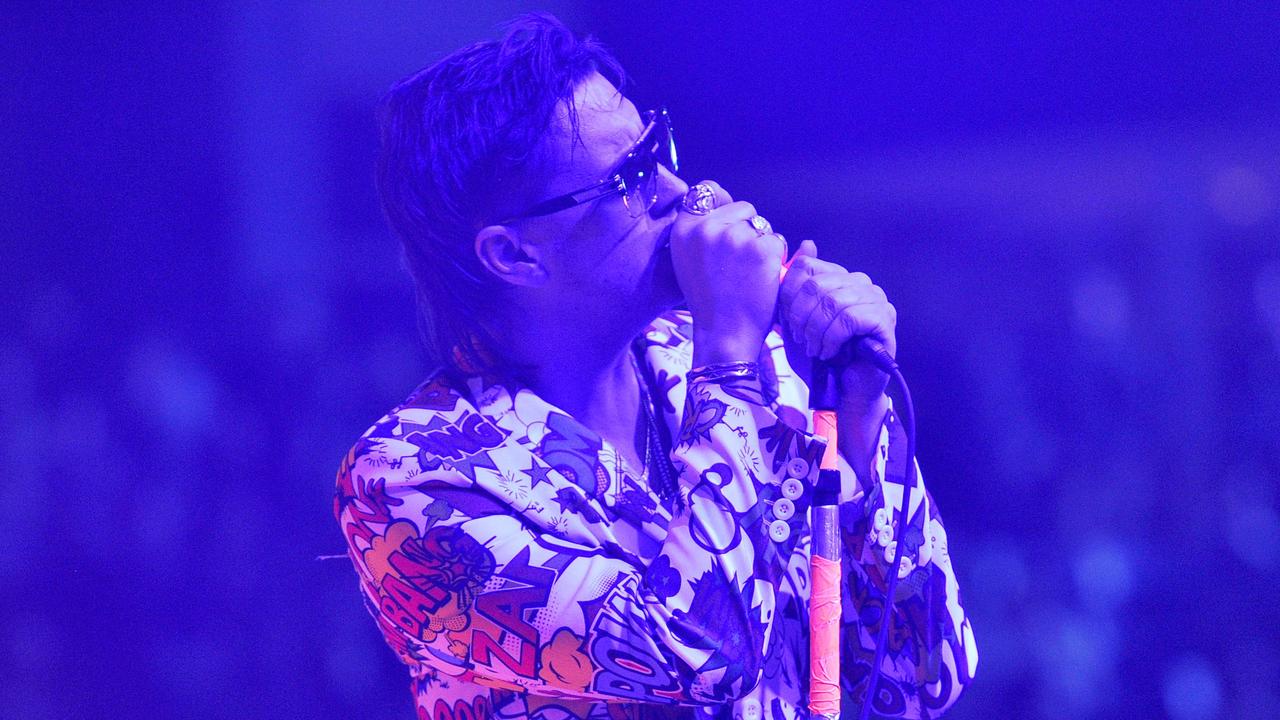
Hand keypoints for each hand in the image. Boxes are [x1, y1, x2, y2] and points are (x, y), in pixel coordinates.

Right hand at [669, 180, 786, 365]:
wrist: (725, 332)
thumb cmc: (709, 300)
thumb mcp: (688, 260)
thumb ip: (699, 230)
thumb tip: (720, 200)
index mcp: (684, 230)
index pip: (706, 190)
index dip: (722, 202)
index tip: (728, 220)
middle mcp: (706, 228)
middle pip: (741, 206)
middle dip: (746, 227)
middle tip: (737, 261)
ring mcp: (735, 237)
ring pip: (761, 225)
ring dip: (762, 243)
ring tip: (748, 272)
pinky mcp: (761, 248)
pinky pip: (776, 240)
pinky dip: (775, 258)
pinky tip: (761, 277)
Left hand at [778, 240, 896, 409]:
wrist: (842, 391)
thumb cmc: (820, 356)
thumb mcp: (797, 320)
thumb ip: (797, 287)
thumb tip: (807, 243)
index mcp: (838, 278)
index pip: (806, 266)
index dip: (789, 295)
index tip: (787, 322)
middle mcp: (860, 283)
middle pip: (816, 284)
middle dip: (801, 317)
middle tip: (802, 340)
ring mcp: (875, 299)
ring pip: (832, 301)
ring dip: (816, 331)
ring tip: (815, 349)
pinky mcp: (884, 319)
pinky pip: (849, 318)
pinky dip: (832, 338)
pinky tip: (829, 352)